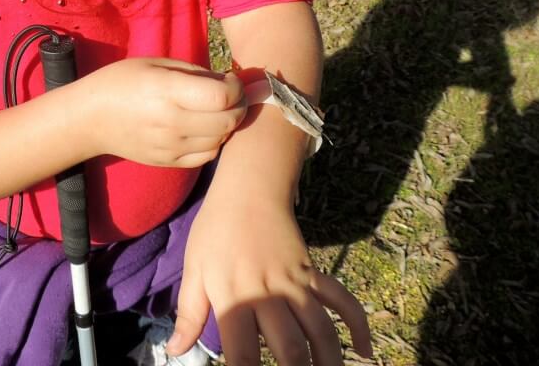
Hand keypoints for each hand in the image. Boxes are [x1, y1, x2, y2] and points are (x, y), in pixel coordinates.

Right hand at [77, 58, 246, 167]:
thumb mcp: (156, 64)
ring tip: (217, 110)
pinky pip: (207, 156)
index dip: (236, 87)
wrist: (89, 119)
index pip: (222, 96)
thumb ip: (195, 72)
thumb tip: (229, 82)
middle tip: (231, 94)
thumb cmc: (122, 82)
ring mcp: (171, 146)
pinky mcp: (169, 162)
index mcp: (167, 91)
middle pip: (228, 121)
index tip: (230, 79)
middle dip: (239, 105)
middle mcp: (172, 122)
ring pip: (221, 140)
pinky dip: (215, 142)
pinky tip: (205, 128)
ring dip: (228, 124)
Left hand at [168, 192, 371, 364]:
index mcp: (234, 298)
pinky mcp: (313, 273)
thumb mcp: (193, 270)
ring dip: (329, 361)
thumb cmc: (215, 231)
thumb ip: (189, 314)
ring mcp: (296, 284)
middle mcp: (269, 295)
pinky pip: (342, 301)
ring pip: (322, 331)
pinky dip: (358, 325)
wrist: (248, 190)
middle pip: (292, 350)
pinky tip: (363, 350)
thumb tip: (175, 351)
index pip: (243, 355)